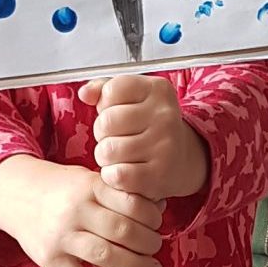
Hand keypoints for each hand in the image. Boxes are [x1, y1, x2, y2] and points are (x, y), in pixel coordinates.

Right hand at [0, 155, 163, 266]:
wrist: (16, 194)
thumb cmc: (64, 188)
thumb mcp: (89, 179)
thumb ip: (119, 192)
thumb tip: (158, 206)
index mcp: (88, 186)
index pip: (131, 202)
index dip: (151, 216)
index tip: (157, 222)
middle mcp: (74, 210)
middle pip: (123, 231)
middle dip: (148, 243)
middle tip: (156, 247)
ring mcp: (60, 237)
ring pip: (106, 257)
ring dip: (136, 266)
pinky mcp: (49, 260)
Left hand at [78, 75, 209, 201]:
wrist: (182, 159)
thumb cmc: (149, 125)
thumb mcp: (133, 98)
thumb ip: (105, 89)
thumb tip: (85, 93)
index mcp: (157, 90)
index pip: (111, 90)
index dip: (105, 105)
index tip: (117, 112)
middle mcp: (165, 114)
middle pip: (105, 122)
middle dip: (101, 133)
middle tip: (114, 137)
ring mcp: (164, 145)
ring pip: (108, 151)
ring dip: (105, 157)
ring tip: (117, 155)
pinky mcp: (159, 174)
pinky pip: (117, 175)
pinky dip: (111, 176)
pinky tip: (122, 171)